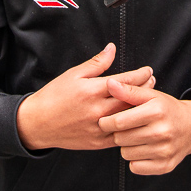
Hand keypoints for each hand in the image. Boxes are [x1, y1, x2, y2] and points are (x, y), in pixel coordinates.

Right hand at [16, 43, 155, 150]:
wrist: (38, 123)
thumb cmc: (54, 97)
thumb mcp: (73, 74)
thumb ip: (96, 63)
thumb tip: (111, 49)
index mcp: (92, 91)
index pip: (124, 81)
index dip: (140, 75)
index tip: (148, 70)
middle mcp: (97, 110)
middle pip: (130, 99)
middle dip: (145, 89)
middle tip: (153, 82)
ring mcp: (99, 128)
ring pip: (128, 119)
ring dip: (141, 108)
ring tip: (149, 99)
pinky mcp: (98, 142)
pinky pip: (121, 136)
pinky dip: (131, 128)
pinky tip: (137, 120)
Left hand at [98, 80, 190, 174]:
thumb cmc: (166, 109)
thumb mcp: (151, 95)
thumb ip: (128, 90)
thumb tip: (109, 83)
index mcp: (156, 111)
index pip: (119, 122)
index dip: (106, 122)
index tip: (103, 121)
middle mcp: (162, 132)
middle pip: (120, 138)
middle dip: (117, 133)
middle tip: (125, 128)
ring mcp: (164, 151)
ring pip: (126, 154)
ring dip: (126, 146)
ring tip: (135, 137)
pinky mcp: (165, 166)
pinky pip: (135, 167)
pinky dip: (135, 160)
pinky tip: (142, 149)